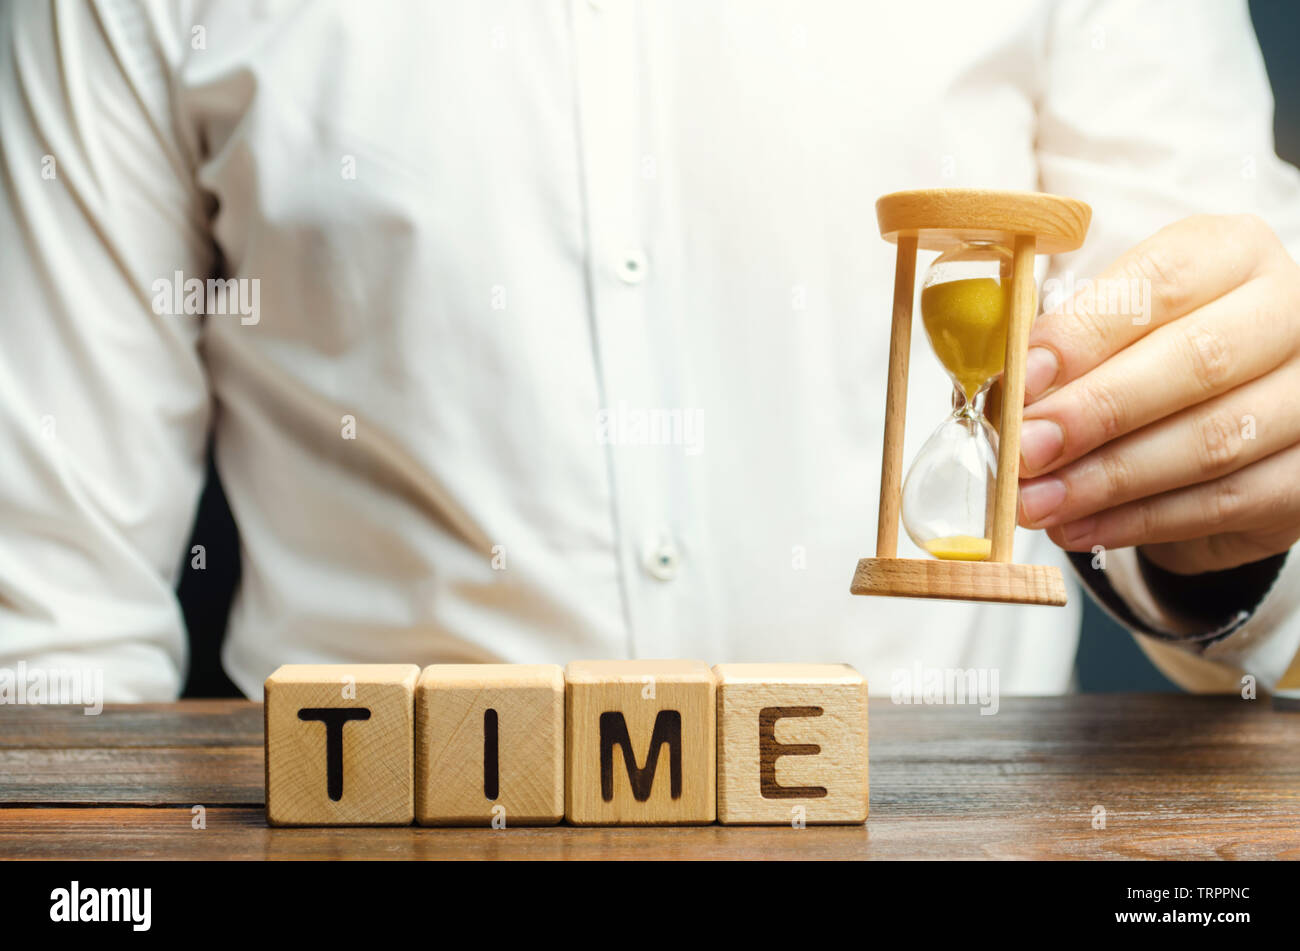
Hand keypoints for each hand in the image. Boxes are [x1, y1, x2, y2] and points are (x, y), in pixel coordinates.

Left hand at [1015, 214, 1299, 574]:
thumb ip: (1057, 349)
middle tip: (1024, 451)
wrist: (1219, 414)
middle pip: (1198, 360)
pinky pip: (1226, 501)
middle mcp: (1289, 311)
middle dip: (1096, 413)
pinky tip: (1081, 525)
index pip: (1160, 283)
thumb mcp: (1102, 330)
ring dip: (1108, 479)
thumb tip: (1003, 394)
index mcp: (1231, 254)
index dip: (1085, 334)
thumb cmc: (1146, 357)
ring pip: (1213, 440)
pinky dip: (1142, 521)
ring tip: (1037, 501)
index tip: (1022, 381)